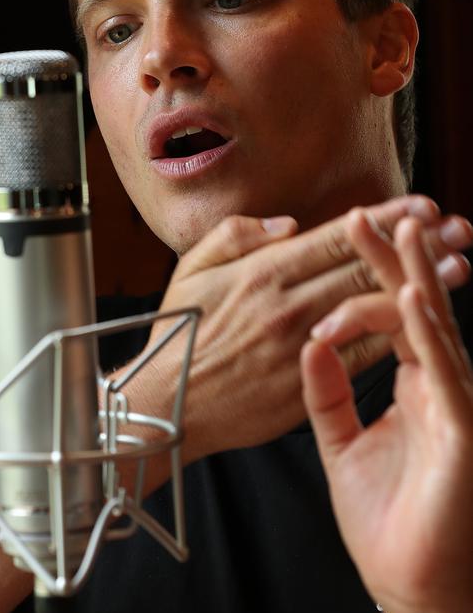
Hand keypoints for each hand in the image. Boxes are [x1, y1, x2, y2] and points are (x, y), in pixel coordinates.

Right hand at [142, 194, 470, 464]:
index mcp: (261, 272)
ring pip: (371, 309)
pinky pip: (360, 356)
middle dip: (416, 245)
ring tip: (459, 266)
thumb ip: (237, 235)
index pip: (335, 237)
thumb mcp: (191, 270)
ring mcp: (300, 346)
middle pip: (363, 267)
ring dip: (419, 286)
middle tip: (459, 228)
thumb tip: (287, 223)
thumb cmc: (176, 333)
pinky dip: (396, 335)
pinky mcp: (306, 383)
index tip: (423, 207)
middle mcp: (287, 305)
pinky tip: (424, 321)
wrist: (168, 406)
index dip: (383, 219)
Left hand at [301, 210, 472, 612]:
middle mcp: (437, 384)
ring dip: (416, 277)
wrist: (413, 581)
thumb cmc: (385, 516)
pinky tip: (409, 299)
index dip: (371, 269)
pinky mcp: (463, 431)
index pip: (388, 312)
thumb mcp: (341, 444)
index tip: (349, 226)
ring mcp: (455, 403)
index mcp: (411, 382)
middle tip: (373, 209)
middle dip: (397, 257)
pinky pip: (442, 375)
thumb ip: (326, 393)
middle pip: (414, 307)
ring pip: (434, 330)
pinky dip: (425, 335)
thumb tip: (311, 343)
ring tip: (403, 230)